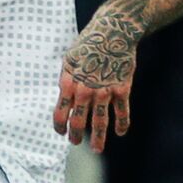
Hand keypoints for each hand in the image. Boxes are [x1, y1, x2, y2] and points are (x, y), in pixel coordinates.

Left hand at [53, 14, 139, 152]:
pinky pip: (122, 112)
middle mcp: (85, 91)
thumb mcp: (68, 61)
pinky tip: (121, 133)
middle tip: (75, 143)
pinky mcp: (122, 89)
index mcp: (68, 83)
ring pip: (100, 121)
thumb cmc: (87, 45)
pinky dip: (122, 124)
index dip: (60, 126)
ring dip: (98, 138)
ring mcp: (104, 91)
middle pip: (78, 121)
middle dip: (76, 135)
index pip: (60, 112)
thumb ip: (67, 81)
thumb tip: (65, 99)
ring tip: (96, 149)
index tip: (61, 132)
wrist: (112, 32)